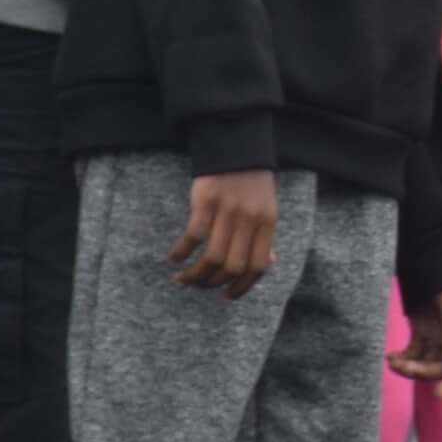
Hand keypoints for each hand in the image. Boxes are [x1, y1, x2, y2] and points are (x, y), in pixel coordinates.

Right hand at [170, 168, 278, 296]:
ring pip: (213, 257)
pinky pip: (194, 235)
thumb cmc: (250, 182)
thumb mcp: (266, 208)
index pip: (258, 266)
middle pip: (233, 266)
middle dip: (214, 283)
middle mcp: (249, 219)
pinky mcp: (206, 201)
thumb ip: (264, 236)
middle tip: (200, 286)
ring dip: (196, 274)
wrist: (236, 145)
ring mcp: (228, 210)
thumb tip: (265, 265)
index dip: (243, 287)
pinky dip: (182, 252)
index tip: (227, 296)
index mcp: (267, 223)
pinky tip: (174, 257)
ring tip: (184, 279)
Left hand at [390, 286, 441, 394]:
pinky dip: (404, 358)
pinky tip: (391, 357)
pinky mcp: (423, 331)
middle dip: (423, 371)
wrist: (429, 253)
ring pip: (426, 362)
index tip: (439, 393)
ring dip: (410, 367)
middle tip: (403, 367)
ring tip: (393, 361)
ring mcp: (438, 334)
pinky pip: (415, 353)